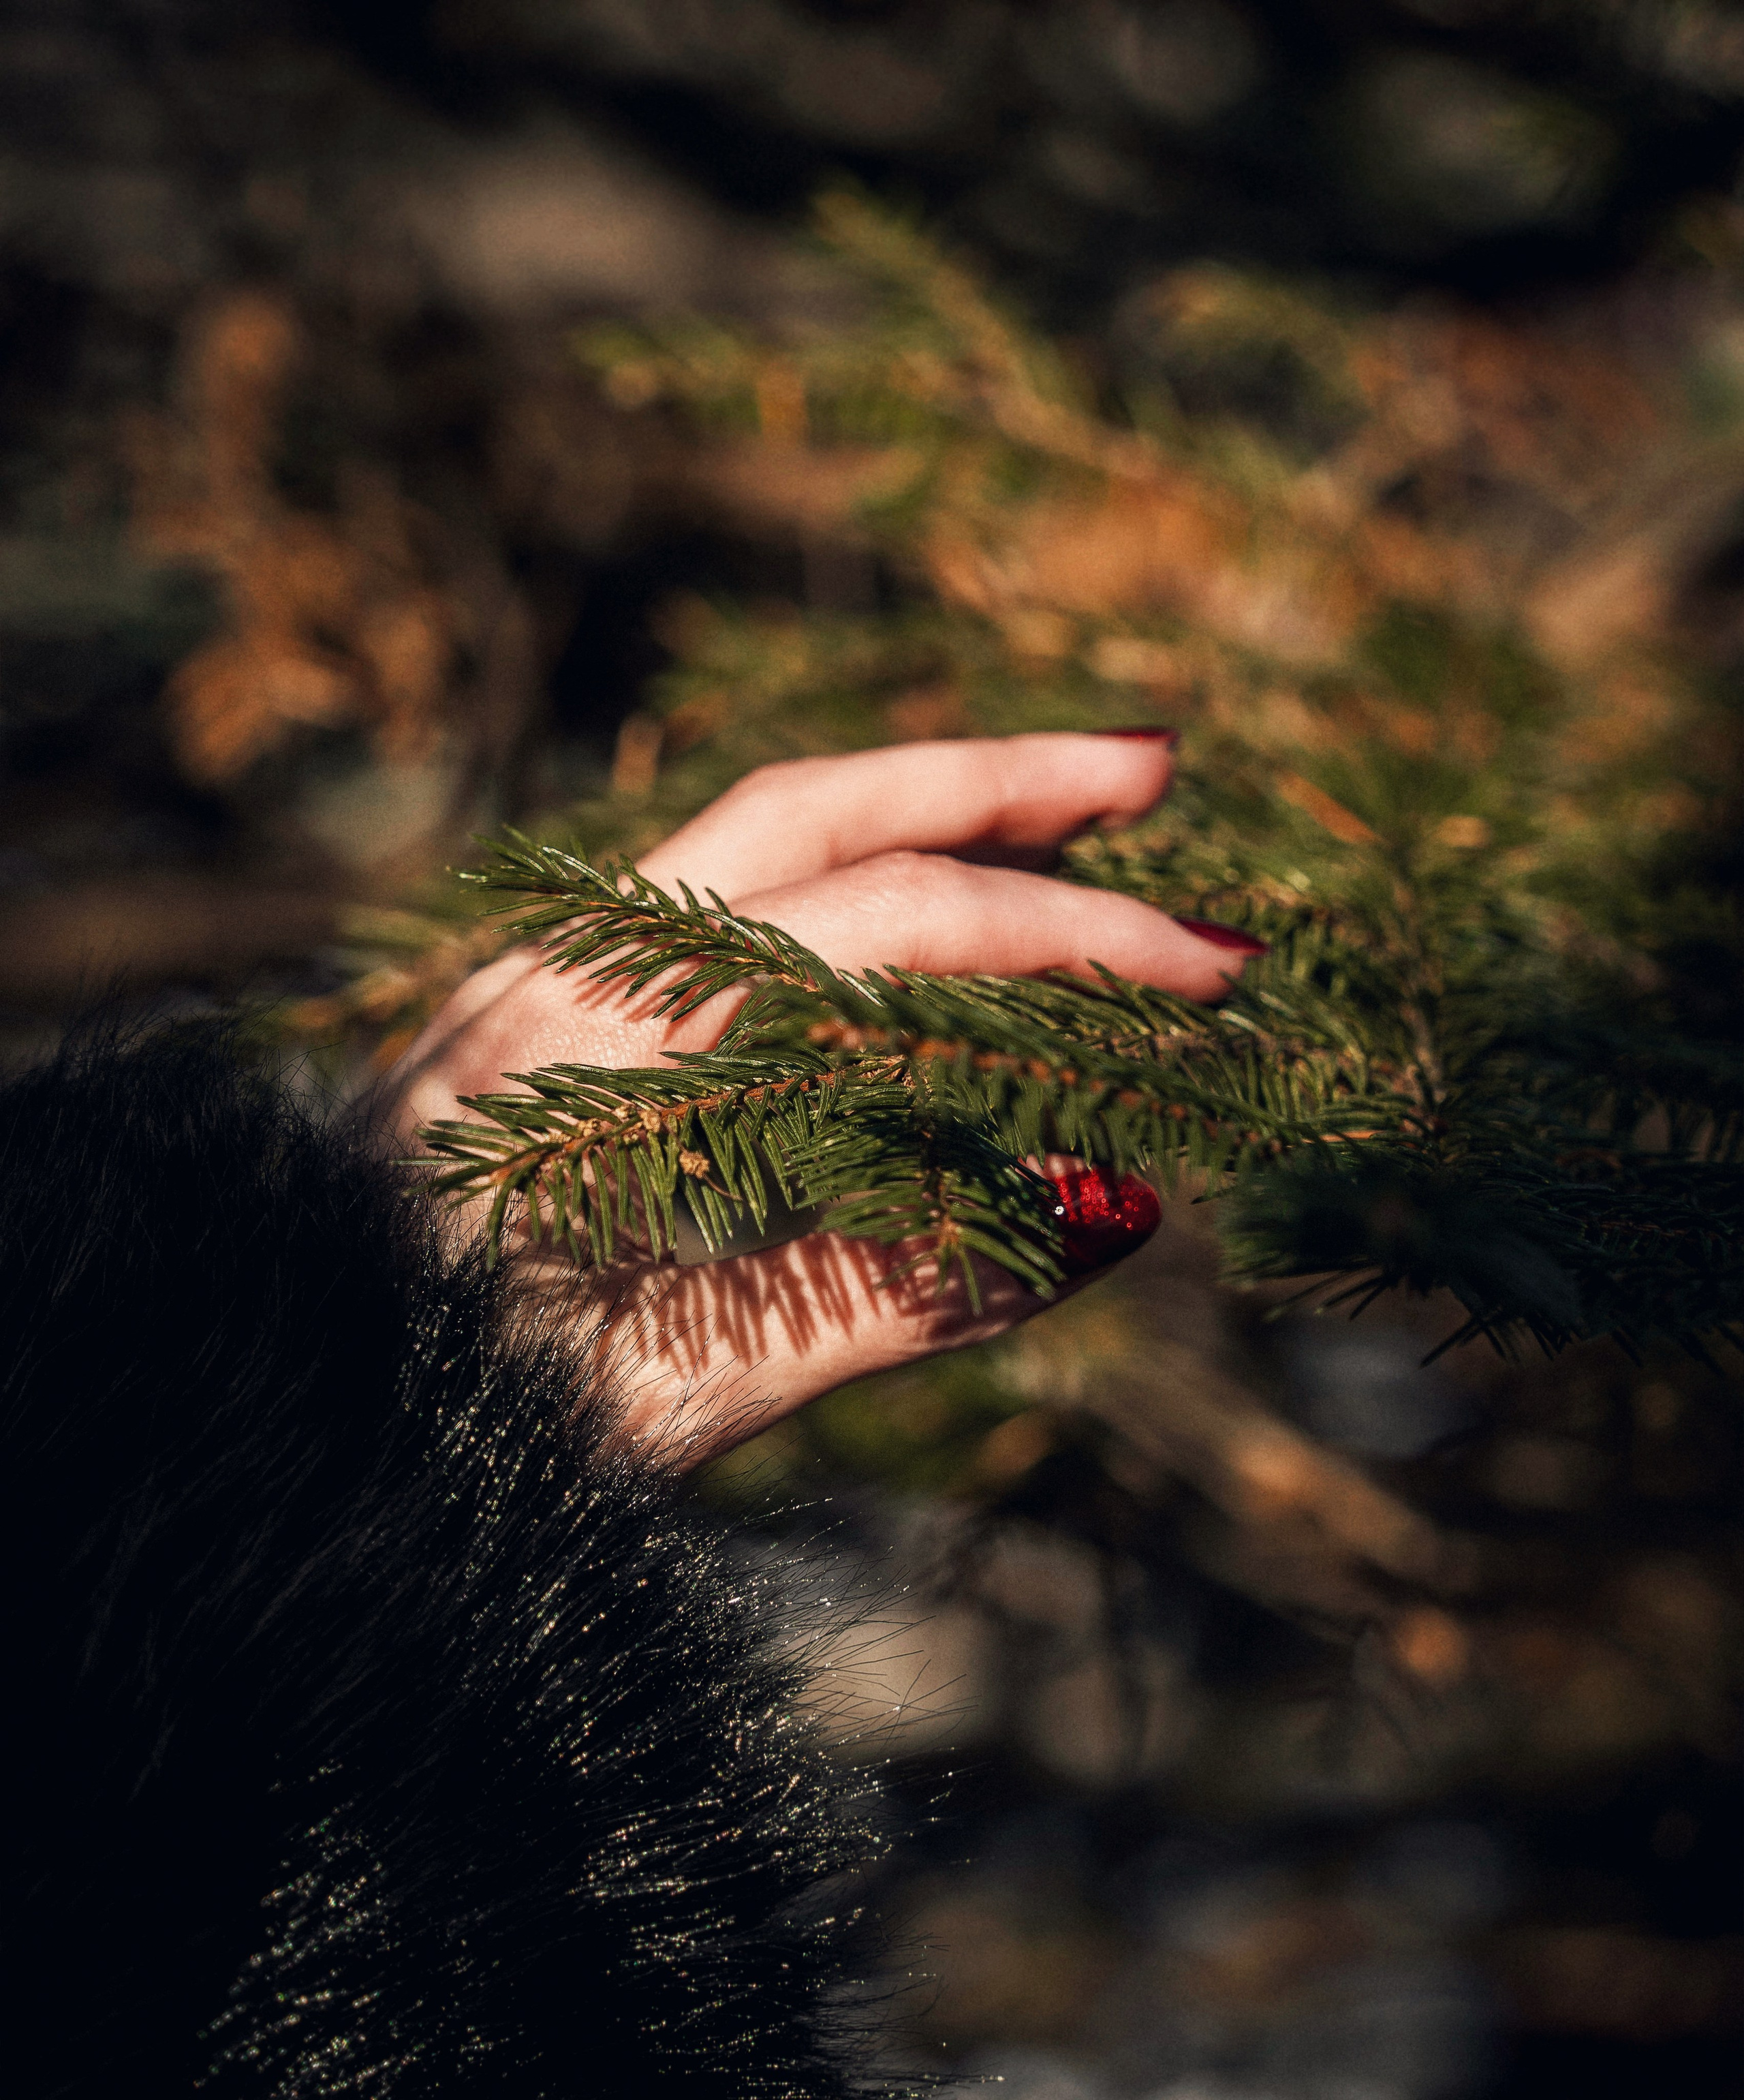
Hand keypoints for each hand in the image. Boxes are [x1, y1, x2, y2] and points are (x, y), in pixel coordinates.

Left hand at [384, 734, 1260, 1464]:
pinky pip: (703, 889)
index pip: (877, 941)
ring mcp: (531, 975)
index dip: (1062, 943)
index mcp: (598, 1058)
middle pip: (813, 814)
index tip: (1208, 973)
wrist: (255, 1422)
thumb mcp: (677, 1398)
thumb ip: (891, 1298)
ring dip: (914, 800)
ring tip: (1063, 809)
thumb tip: (1115, 1205)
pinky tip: (901, 895)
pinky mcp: (527, 1005)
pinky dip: (831, 863)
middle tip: (1157, 768)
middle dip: (999, 780)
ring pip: (751, 832)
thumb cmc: (447, 1431)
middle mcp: (559, 976)